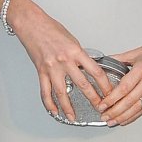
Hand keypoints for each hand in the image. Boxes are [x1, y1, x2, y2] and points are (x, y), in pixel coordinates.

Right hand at [6, 0, 114, 122]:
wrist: (31, 24)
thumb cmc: (51, 29)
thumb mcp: (72, 40)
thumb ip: (80, 56)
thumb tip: (88, 68)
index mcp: (76, 52)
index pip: (96, 72)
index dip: (105, 85)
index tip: (110, 92)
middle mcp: (65, 61)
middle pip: (82, 84)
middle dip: (93, 98)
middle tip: (99, 108)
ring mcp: (52, 68)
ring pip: (62, 93)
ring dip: (68, 107)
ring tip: (73, 117)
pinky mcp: (41, 72)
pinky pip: (45, 92)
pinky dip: (49, 104)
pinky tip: (54, 111)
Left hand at [97, 36, 141, 125]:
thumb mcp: (136, 53)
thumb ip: (118, 59)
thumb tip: (103, 63)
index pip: (124, 88)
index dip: (112, 99)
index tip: (102, 105)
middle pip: (129, 101)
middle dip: (115, 111)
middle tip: (104, 116)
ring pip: (137, 107)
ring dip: (123, 116)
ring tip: (112, 121)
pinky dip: (134, 116)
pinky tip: (125, 119)